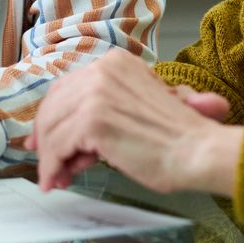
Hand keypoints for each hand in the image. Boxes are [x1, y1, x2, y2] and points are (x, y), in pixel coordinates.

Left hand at [26, 48, 241, 195]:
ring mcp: (96, 94)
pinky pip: (58, 146)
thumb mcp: (136, 107)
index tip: (45, 137)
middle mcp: (102, 71)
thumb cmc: (177, 137)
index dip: (53, 115)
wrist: (198, 151)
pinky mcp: (93, 121)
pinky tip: (56, 179)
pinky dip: (52, 166)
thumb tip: (69, 135)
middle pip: (54, 106)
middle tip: (46, 163)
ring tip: (56, 178)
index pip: (68, 88)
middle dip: (46, 137)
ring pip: (53, 128)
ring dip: (50, 158)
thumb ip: (103, 111)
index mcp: (115, 63)